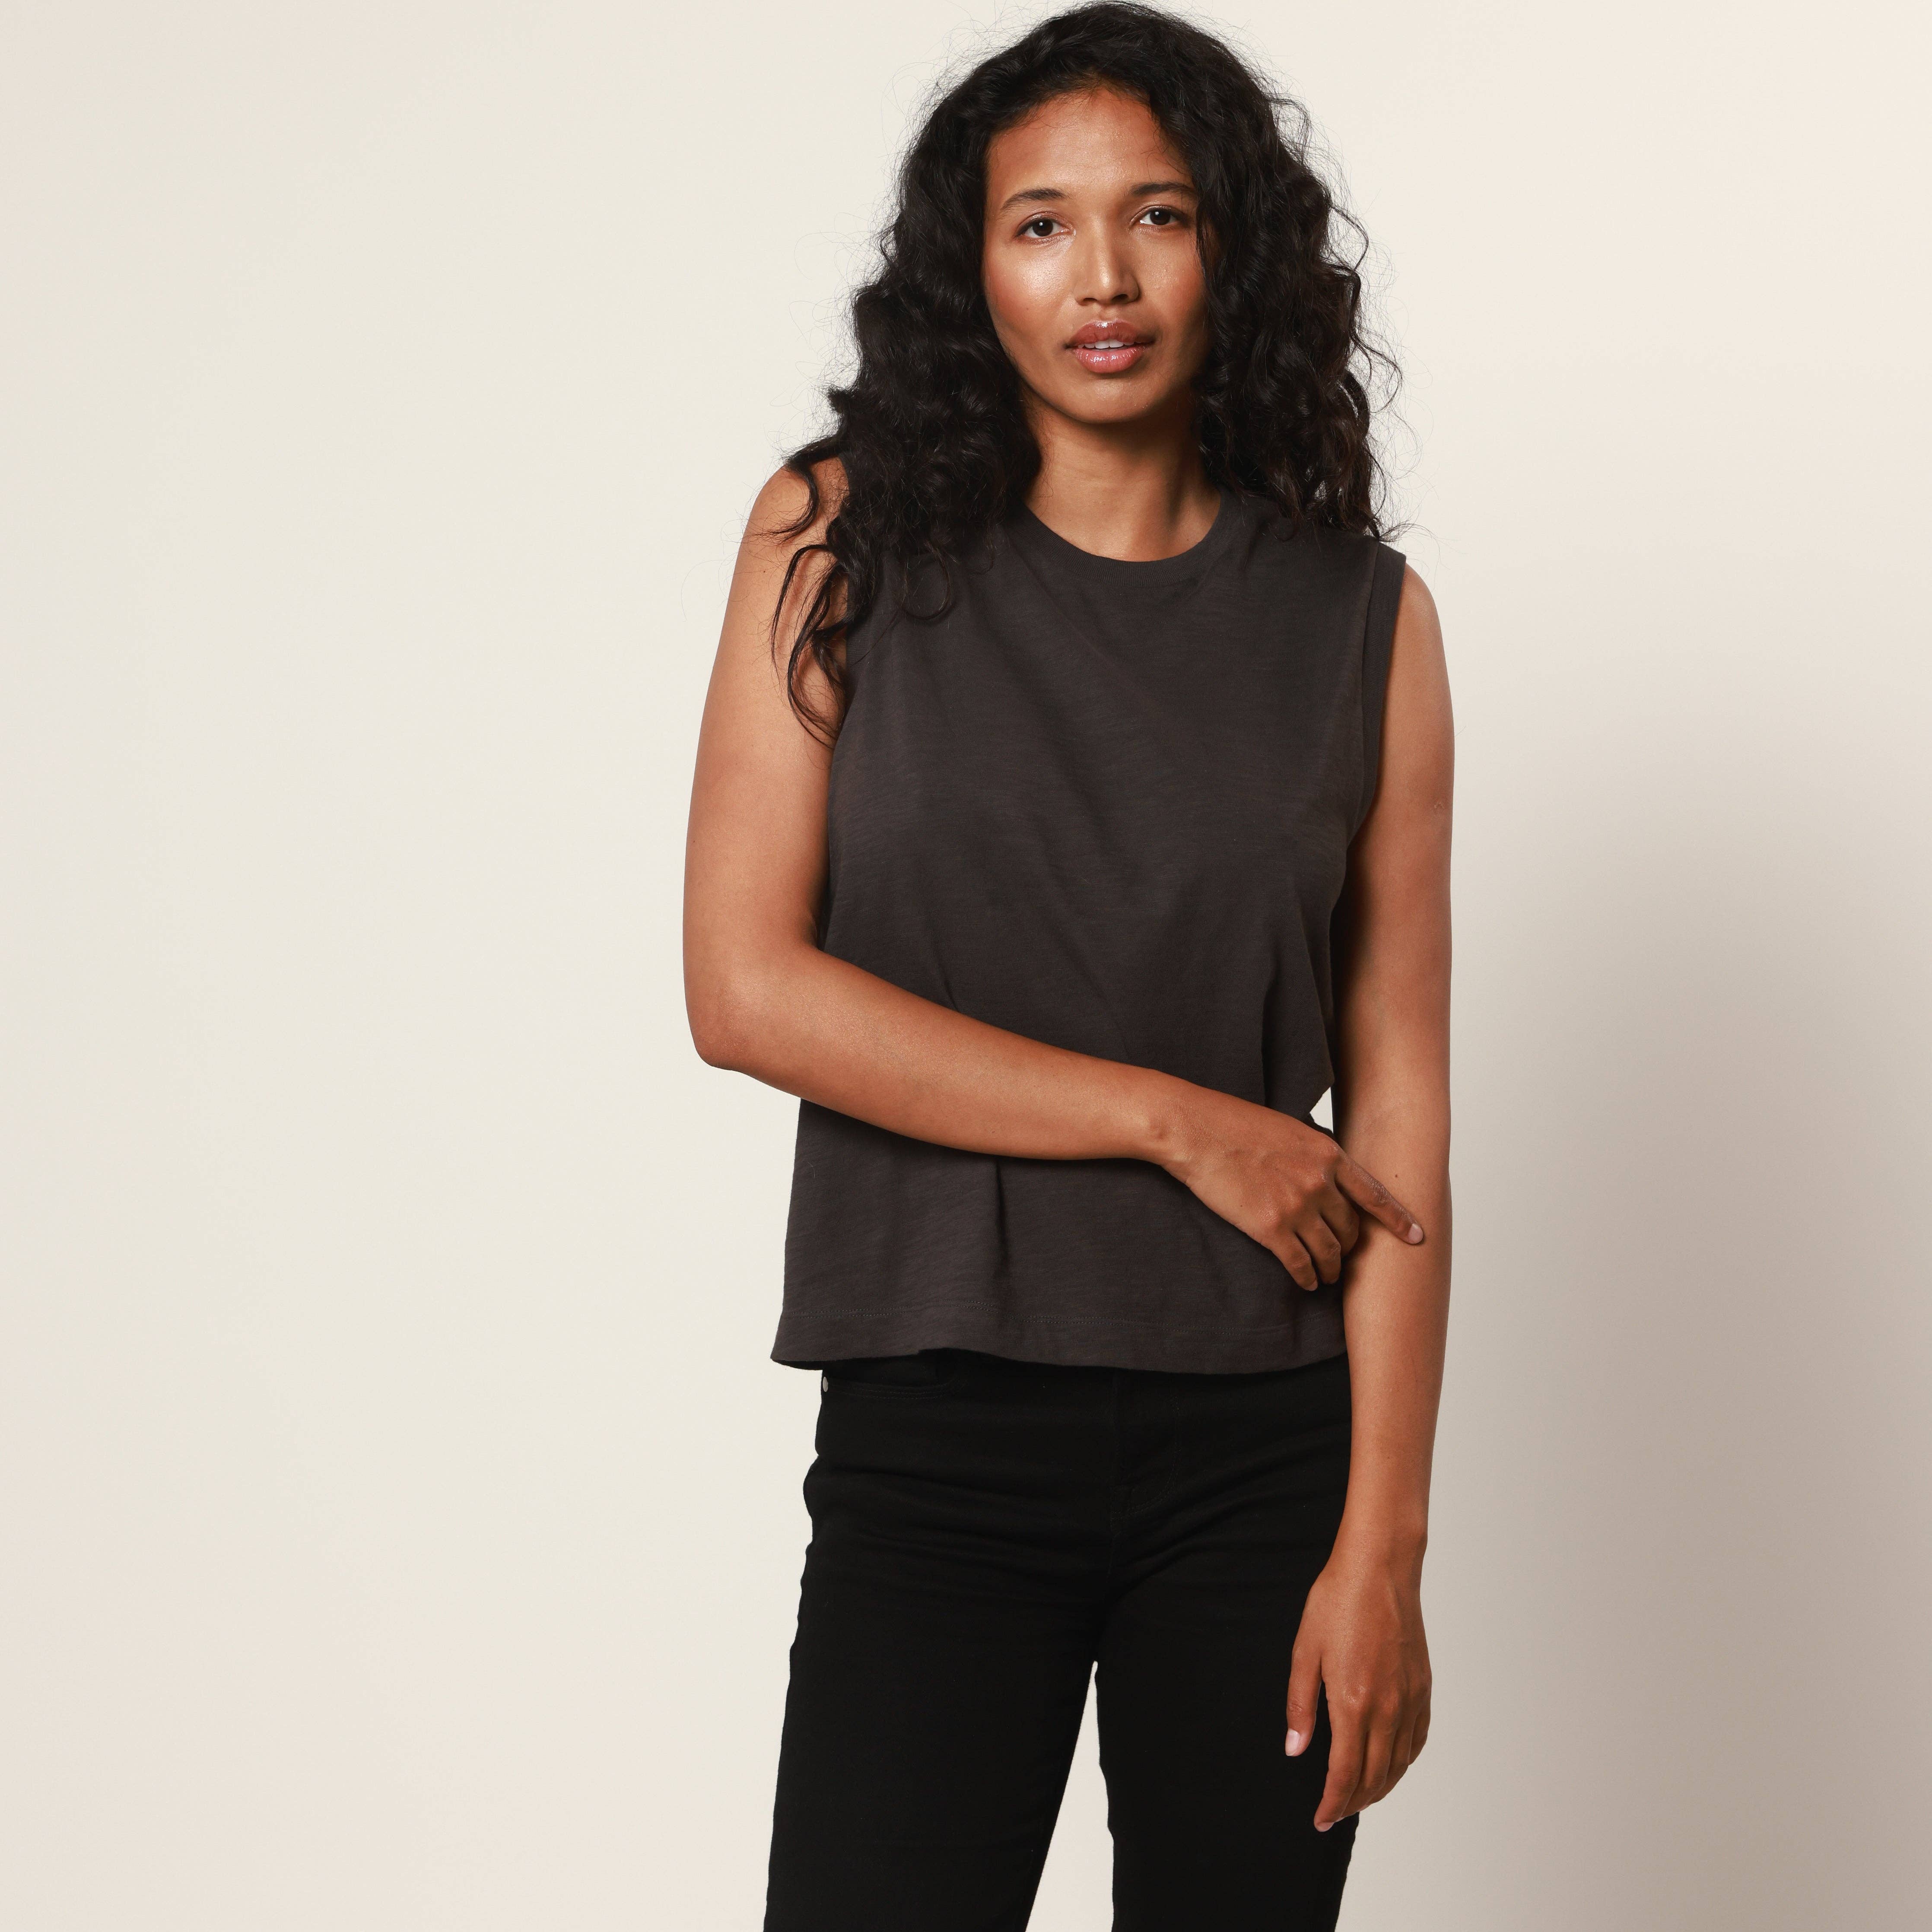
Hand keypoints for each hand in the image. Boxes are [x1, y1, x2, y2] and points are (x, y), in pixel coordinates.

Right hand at [1159, 1092, 1423, 1289]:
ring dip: (1332, 1268)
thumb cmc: (1235, 1124)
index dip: (1399, 1220)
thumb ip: (1313, 1155)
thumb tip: (1326, 1176)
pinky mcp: (1270, 1228)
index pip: (1374, 1195)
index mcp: (1328, 1154)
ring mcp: (1297, 1206)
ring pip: (1329, 1251)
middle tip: (1345, 1258)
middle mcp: (1319, 1183)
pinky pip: (1299, 1263)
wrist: (1198, 1131)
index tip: (1417, 1237)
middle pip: (1350, 1228)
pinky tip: (1307, 1281)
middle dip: (1350, 1247)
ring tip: (1328, 1276)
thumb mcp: (1289, 1129)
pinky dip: (1307, 1276)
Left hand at [1285, 1540, 1432, 1829]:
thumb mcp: (1305, 1651)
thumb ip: (1300, 1705)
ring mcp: (1410, 1700)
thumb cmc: (1337, 1602)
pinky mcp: (1423, 1688)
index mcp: (1354, 1702)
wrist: (1380, 1569)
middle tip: (1334, 1812)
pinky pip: (1417, 1740)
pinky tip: (1390, 1765)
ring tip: (1358, 1797)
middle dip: (1353, 1802)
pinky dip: (1403, 1763)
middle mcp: (1388, 1709)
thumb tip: (1295, 1749)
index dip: (1333, 1803)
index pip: (1345, 1774)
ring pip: (1399, 1764)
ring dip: (1379, 1788)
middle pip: (1374, 1777)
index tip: (1320, 1818)